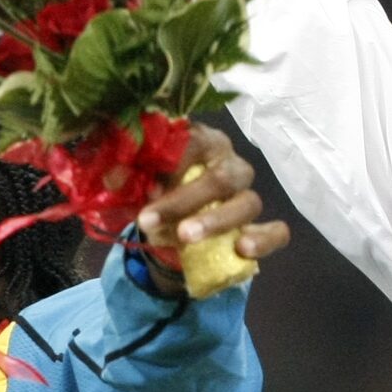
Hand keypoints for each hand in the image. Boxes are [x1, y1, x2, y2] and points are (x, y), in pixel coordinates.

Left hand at [134, 124, 289, 293]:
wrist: (171, 227)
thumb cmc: (156, 193)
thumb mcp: (136, 184)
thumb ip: (128, 179)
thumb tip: (113, 180)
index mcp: (203, 143)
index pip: (194, 143)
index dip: (165, 163)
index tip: (133, 186)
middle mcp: (230, 165)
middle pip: (222, 176)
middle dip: (185, 200)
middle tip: (150, 221)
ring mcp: (248, 196)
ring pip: (249, 202)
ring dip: (216, 220)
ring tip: (187, 238)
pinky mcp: (262, 226)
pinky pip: (277, 231)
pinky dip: (264, 239)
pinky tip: (243, 249)